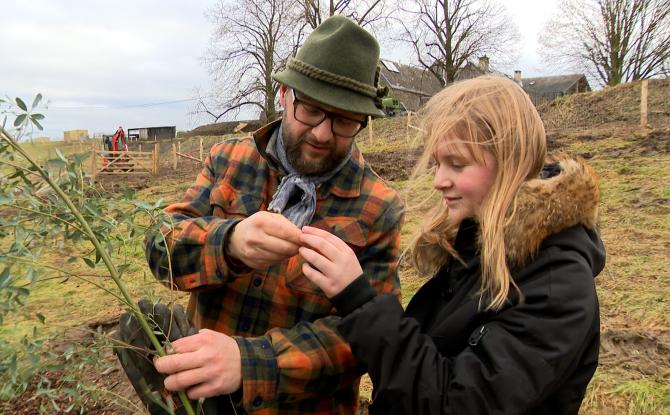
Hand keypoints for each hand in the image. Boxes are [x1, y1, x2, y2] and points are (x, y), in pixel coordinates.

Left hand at [114, 299, 218, 413]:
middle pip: (174, 363)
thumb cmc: (224, 347)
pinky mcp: (215, 387)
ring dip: (171, 383)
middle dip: (161, 367)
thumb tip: (170, 348)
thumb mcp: (210, 335)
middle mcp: (207, 356)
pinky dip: (188, 391)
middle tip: (160, 368)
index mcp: (204, 340)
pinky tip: (191, 387)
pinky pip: (193, 393)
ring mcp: (211, 373)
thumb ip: (192, 339)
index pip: (176, 346)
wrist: (247, 361)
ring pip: (180, 381)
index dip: (167, 352)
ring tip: (171, 382)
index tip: (165, 355)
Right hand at [228, 211, 301, 268]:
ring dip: (289, 253)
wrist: (235, 238)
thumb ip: (287, 225)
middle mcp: (255, 238)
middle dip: (297, 247)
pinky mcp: (254, 263)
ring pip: (281, 257)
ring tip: (289, 247)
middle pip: (285, 247)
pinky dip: (280, 258)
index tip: (307, 239)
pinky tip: (279, 252)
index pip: (286, 232)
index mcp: (260, 222)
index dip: (299, 237)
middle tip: (302, 245)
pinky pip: (274, 263)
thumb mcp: (269, 217)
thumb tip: (303, 236)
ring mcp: (253, 252)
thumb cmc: (257, 225)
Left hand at [298, 225, 362, 297]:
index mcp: (347, 252)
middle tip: (300, 237)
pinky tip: (305, 266)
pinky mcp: (329, 285)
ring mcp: (335, 274)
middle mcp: (342, 261)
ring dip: (306, 252)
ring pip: (316, 259)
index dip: (315, 231)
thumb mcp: (347, 257)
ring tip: (301, 250)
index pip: (329, 237)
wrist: (356, 293)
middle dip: (309, 239)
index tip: (305, 229)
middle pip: (322, 245)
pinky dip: (306, 269)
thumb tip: (314, 237)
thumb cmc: (348, 272)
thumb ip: (334, 248)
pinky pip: (313, 275)